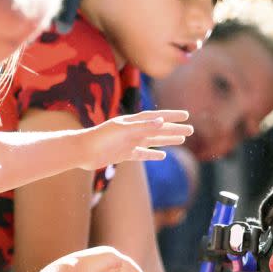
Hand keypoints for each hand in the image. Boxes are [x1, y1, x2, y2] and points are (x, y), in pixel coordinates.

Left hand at [78, 110, 193, 170]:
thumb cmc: (100, 137)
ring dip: (167, 140)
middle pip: (158, 129)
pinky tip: (163, 156)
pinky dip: (153, 155)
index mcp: (132, 121)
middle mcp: (132, 131)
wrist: (82, 151)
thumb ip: (142, 126)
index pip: (157, 117)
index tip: (186, 115)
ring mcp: (129, 143)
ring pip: (153, 141)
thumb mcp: (122, 129)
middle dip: (174, 129)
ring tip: (182, 139)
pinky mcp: (124, 155)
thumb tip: (162, 121)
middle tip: (191, 129)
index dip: (172, 116)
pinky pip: (142, 154)